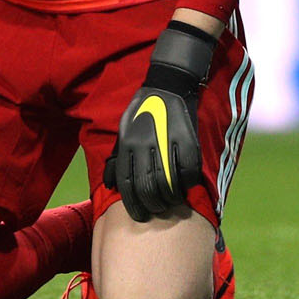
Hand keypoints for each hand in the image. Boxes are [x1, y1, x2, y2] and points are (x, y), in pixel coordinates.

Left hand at [104, 22, 216, 220]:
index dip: (134, 205)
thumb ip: (117, 157)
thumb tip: (109, 184)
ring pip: (168, 184)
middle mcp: (145, 145)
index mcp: (128, 144)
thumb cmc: (143, 108)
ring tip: (172, 203)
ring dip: (171, 199)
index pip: (128, 184)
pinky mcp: (188, 139)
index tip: (141, 215)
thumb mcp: (123, 129)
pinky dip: (189, 184)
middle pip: (148, 188)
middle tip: (158, 210)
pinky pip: (189, 170)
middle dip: (153, 206)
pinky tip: (188, 187)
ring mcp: (167, 143)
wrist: (168, 83)